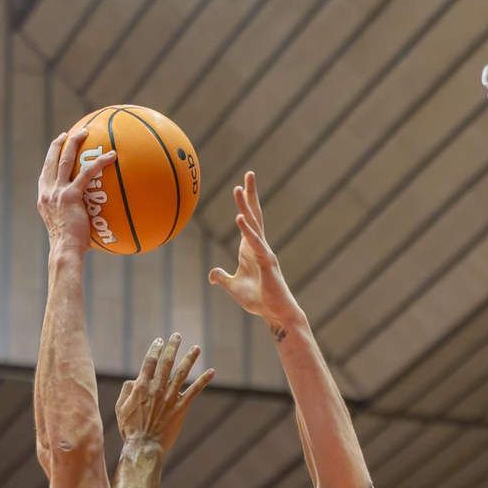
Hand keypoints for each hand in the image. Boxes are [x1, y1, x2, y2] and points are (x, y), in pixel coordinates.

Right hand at [38, 128, 117, 256]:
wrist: (65, 250)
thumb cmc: (71, 246)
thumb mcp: (68, 227)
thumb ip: (75, 216)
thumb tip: (94, 218)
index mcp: (44, 198)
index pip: (46, 174)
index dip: (51, 159)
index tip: (58, 148)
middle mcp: (47, 192)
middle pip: (51, 161)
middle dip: (59, 144)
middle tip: (68, 134)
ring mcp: (57, 192)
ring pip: (64, 160)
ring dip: (74, 143)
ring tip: (85, 132)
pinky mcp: (70, 195)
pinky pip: (86, 173)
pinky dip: (99, 162)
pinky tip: (111, 155)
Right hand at [115, 333, 213, 452]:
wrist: (144, 446)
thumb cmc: (130, 428)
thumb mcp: (121, 407)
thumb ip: (127, 390)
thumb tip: (134, 380)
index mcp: (141, 386)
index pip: (149, 362)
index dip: (155, 349)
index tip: (159, 340)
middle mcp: (157, 388)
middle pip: (167, 362)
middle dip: (172, 347)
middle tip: (177, 335)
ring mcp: (170, 397)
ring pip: (182, 373)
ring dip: (190, 358)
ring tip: (196, 348)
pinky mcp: (181, 407)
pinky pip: (195, 391)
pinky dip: (204, 380)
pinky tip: (212, 371)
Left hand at [208, 172, 303, 329]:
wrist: (275, 314)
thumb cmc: (258, 300)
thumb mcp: (233, 287)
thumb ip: (222, 278)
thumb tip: (212, 274)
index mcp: (250, 249)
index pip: (248, 220)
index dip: (245, 203)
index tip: (240, 185)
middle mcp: (259, 246)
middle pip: (254, 215)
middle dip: (250, 194)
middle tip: (248, 173)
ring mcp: (264, 253)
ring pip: (254, 225)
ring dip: (246, 206)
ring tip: (239, 188)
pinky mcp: (267, 263)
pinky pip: (256, 244)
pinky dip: (248, 231)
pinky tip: (240, 218)